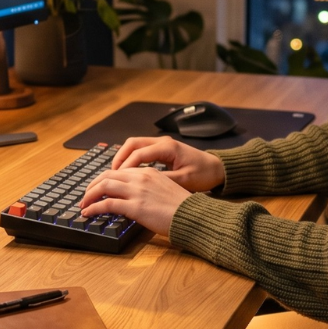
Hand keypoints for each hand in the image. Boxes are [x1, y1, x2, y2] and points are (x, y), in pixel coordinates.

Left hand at [79, 166, 192, 237]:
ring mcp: (137, 192)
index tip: (97, 188)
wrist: (193, 216)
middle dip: (92, 186)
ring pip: (103, 186)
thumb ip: (147, 189)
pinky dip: (94, 208)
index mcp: (148, 172)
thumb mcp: (164, 189)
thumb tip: (134, 197)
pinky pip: (107, 204)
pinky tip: (88, 213)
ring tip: (83, 204)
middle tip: (85, 196)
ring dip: (89, 195)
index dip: (104, 179)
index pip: (119, 171)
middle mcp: (140, 178)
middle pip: (107, 176)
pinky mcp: (135, 207)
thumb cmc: (182, 207)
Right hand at [110, 136, 225, 192]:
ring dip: (123, 158)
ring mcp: (162, 144)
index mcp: (167, 147)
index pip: (138, 153)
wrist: (217, 168)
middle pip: (132, 144)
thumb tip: (143, 186)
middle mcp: (162, 142)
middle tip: (109, 174)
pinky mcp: (163, 149)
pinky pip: (141, 150)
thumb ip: (163, 181)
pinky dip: (131, 159)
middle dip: (119, 158)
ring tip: (115, 174)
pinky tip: (128, 172)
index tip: (115, 179)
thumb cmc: (204, 174)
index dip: (124, 166)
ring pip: (134, 145)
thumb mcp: (184, 181)